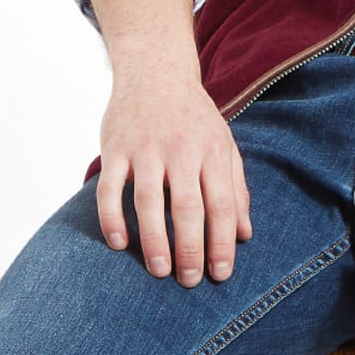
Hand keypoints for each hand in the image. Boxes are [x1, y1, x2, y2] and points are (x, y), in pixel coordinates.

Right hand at [97, 68, 253, 284]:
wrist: (154, 72)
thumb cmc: (194, 119)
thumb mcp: (224, 146)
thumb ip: (236, 189)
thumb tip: (244, 234)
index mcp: (212, 152)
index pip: (221, 205)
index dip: (222, 243)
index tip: (220, 274)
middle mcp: (180, 151)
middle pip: (187, 207)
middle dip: (191, 249)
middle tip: (189, 281)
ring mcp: (145, 150)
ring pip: (148, 201)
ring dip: (154, 240)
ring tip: (160, 271)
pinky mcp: (115, 149)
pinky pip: (110, 188)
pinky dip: (112, 217)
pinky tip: (119, 243)